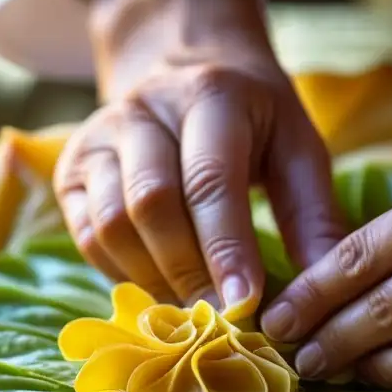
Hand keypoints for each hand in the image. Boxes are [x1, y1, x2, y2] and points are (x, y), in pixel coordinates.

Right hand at [54, 0, 344, 311]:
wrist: (186, 69)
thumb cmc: (254, 122)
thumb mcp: (298, 150)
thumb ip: (314, 219)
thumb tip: (321, 299)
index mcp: (210, 96)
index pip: (211, 180)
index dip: (226, 248)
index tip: (245, 306)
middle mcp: (143, 109)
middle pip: (152, 204)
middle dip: (189, 273)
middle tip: (222, 321)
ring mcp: (98, 138)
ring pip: (111, 224)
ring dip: (153, 279)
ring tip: (193, 310)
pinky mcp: (71, 169)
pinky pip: (86, 236)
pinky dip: (121, 274)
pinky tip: (159, 290)